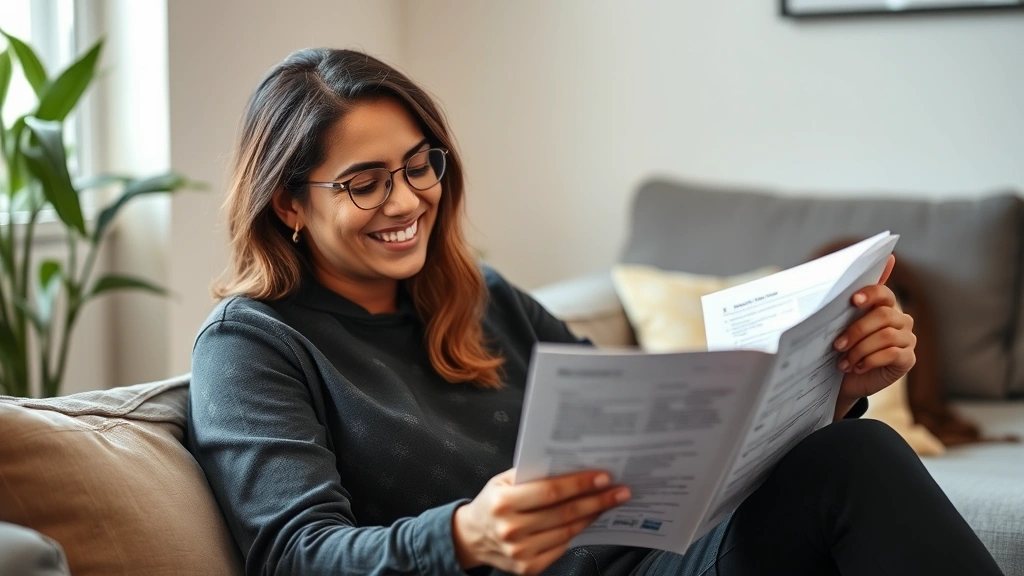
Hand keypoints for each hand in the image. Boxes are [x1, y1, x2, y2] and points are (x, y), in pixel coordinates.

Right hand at [452, 468, 630, 574]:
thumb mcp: (502, 481)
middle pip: (564, 513)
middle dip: (596, 500)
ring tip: (609, 503)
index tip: (603, 477)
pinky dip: (578, 532)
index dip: (579, 484)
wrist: (473, 537)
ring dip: (592, 516)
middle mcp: (512, 529)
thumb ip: (531, 474)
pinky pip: (562, 547)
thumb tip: (570, 464)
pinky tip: (589, 520)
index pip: (550, 492)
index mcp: (504, 503)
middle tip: (619, 491)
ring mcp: (520, 552)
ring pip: (567, 531)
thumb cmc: (492, 503)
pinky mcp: (528, 567)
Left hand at [832, 255, 916, 417]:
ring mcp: (907, 339)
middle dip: (857, 330)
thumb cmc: (844, 350)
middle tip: (838, 345)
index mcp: (884, 307)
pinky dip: (871, 360)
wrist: (846, 381)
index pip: (883, 293)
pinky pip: (892, 354)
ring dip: (860, 349)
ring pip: (886, 336)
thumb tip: (854, 275)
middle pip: (883, 315)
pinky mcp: (908, 359)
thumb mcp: (841, 328)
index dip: (870, 294)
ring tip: (844, 362)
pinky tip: (858, 367)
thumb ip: (847, 306)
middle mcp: (900, 320)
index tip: (853, 300)